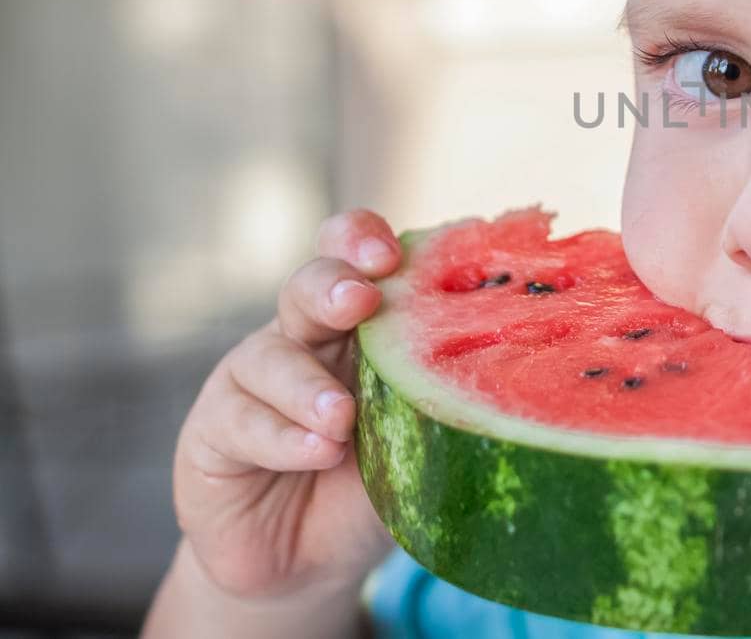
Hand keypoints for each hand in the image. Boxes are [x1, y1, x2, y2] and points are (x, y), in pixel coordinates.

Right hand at [171, 209, 401, 602]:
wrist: (305, 561)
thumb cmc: (368, 487)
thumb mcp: (410, 442)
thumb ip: (432, 401)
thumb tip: (486, 379)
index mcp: (357, 326)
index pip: (352, 256)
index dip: (363, 239)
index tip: (391, 256)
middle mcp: (303, 339)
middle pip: (309, 286)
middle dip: (334, 285)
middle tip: (362, 300)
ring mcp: (251, 380)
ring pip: (271, 355)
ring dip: (310, 385)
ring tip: (342, 418)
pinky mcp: (212, 430)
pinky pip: (241, 420)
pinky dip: (283, 437)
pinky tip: (318, 453)